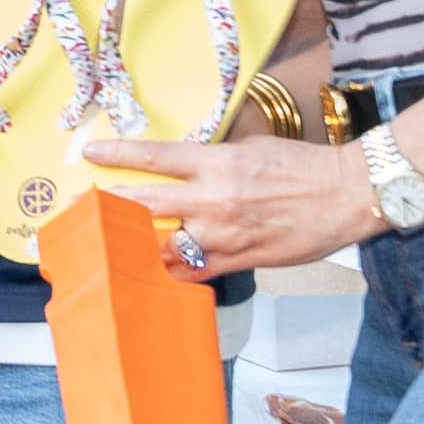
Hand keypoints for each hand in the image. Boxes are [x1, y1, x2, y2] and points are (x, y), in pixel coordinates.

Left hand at [75, 130, 379, 273]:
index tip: (91, 154)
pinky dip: (168, 272)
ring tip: (101, 246)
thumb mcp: (253, 148)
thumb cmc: (304, 169)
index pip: (157, 157)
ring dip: (129, 246)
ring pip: (161, 244)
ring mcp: (223, 234)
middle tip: (77, 208)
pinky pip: (192, 271)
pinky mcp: (238, 260)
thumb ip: (215, 159)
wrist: (346, 196)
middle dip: (105, 206)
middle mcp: (213, 198)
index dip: (119, 156)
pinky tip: (145, 275)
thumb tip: (187, 166)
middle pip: (144, 203)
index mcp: (217, 162)